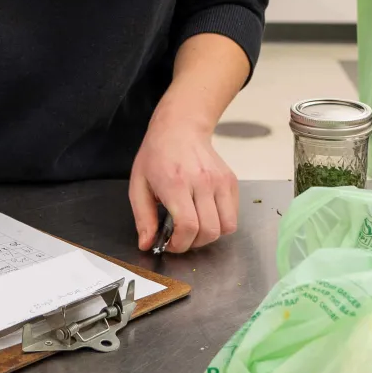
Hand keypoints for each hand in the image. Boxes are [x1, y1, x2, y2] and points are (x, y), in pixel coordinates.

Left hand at [128, 115, 238, 253]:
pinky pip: (233, 215)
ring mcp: (220, 181)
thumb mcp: (139, 185)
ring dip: (210, 235)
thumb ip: (143, 217)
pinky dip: (222, 223)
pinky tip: (205, 215)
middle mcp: (202, 182)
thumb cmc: (157, 155)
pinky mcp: (230, 181)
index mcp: (176, 183)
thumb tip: (147, 243)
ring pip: (226, 227)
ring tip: (195, 228)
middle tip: (181, 238)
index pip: (188, 226)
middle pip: (209, 231)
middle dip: (194, 243)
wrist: (180, 128)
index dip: (180, 244)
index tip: (171, 244)